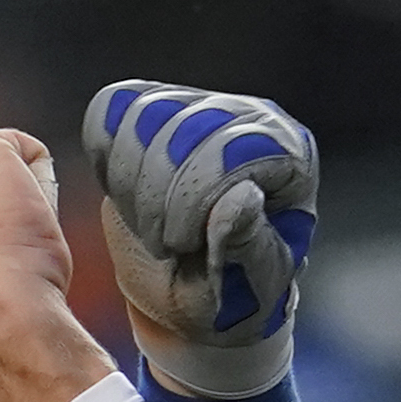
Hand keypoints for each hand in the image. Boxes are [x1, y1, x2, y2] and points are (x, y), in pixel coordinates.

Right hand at [82, 78, 317, 399]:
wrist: (197, 293)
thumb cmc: (237, 293)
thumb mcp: (250, 284)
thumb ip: (247, 243)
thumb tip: (241, 196)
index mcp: (292, 156)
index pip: (231, 149)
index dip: (190, 198)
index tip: (183, 244)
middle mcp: (252, 119)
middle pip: (181, 127)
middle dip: (157, 199)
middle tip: (168, 245)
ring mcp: (203, 107)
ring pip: (142, 114)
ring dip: (130, 184)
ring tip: (152, 226)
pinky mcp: (158, 109)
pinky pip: (114, 109)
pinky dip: (108, 160)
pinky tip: (128, 197)